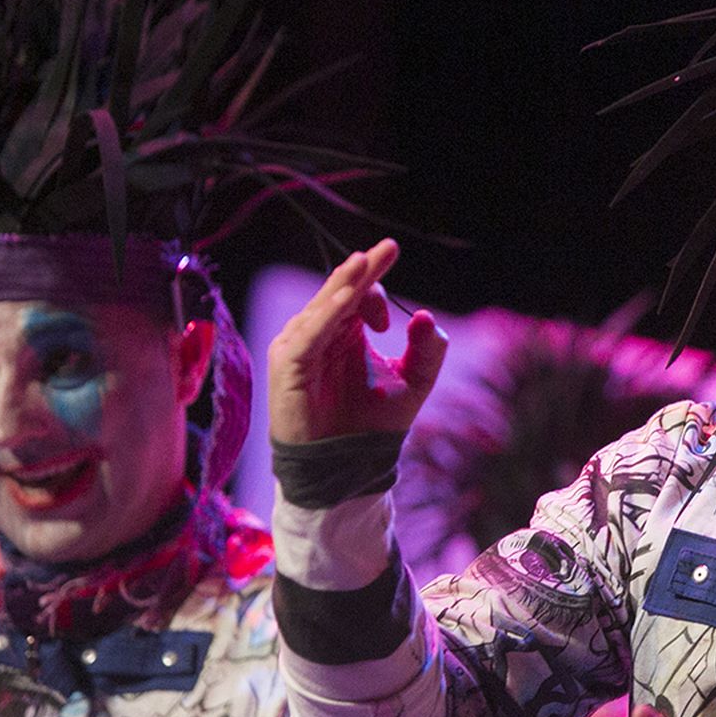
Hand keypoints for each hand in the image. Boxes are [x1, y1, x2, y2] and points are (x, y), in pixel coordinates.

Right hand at [266, 238, 447, 442]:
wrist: (348, 467)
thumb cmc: (373, 426)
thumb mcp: (413, 383)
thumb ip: (427, 351)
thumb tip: (425, 316)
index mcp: (346, 331)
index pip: (357, 292)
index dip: (375, 275)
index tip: (393, 254)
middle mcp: (320, 334)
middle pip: (340, 291)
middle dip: (362, 270)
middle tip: (384, 249)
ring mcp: (300, 348)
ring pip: (322, 309)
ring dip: (342, 286)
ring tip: (361, 265)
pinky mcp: (287, 367)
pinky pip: (306, 337)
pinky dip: (323, 318)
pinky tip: (340, 303)